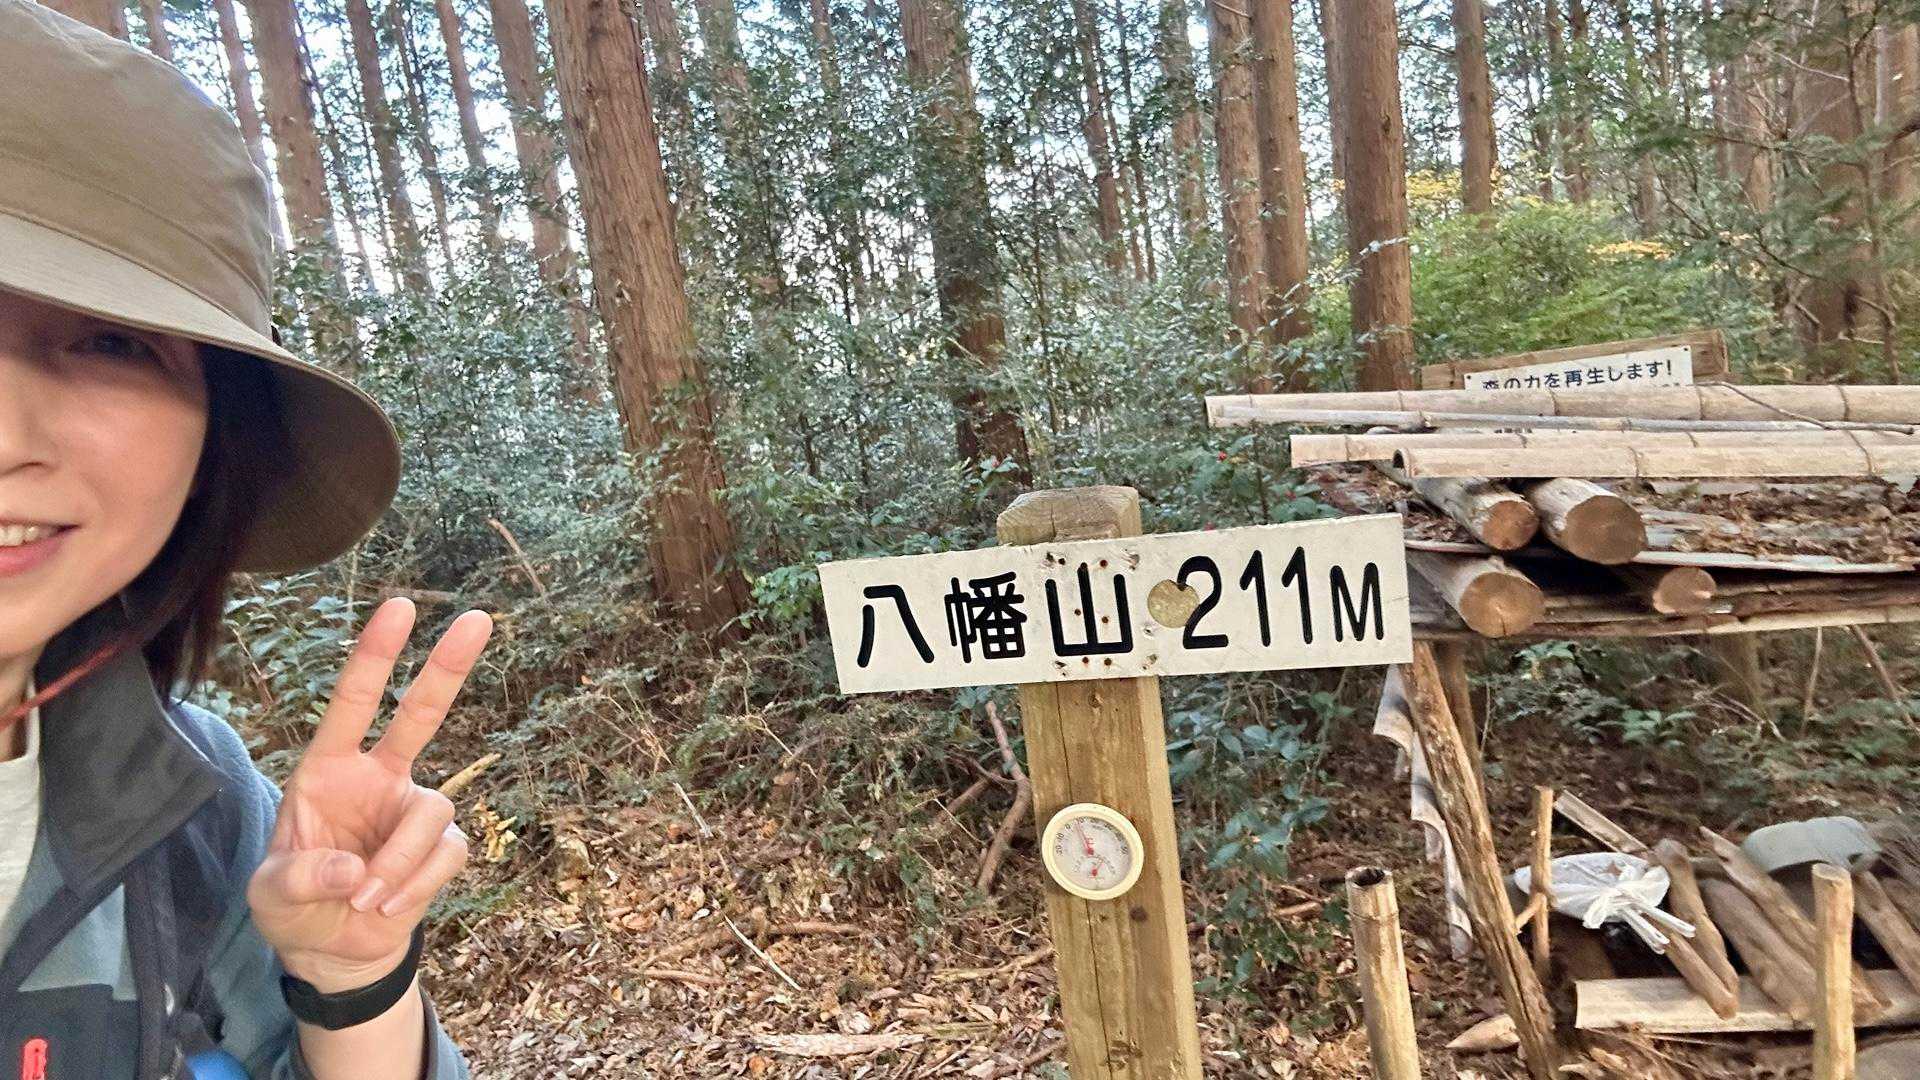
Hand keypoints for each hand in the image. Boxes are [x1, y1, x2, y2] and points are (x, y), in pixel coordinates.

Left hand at [247, 597, 493, 993]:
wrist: (334, 952)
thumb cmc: (293, 908)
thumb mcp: (270, 897)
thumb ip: (301, 878)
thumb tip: (354, 870)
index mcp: (328, 771)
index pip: (352, 706)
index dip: (374, 658)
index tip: (399, 607)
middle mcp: (377, 779)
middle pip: (420, 715)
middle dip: (447, 669)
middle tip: (479, 618)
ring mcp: (412, 812)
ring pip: (433, 811)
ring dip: (401, 861)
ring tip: (366, 899)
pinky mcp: (440, 848)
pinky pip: (444, 855)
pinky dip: (413, 887)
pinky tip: (384, 907)